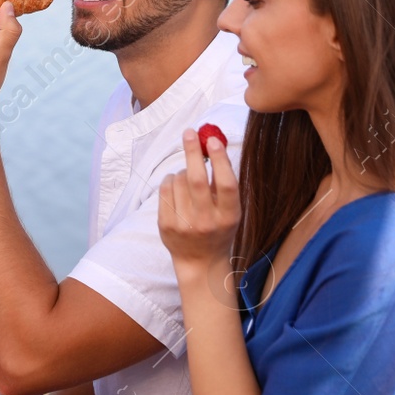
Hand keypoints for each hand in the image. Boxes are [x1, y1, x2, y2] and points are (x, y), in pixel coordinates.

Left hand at [157, 129, 239, 274]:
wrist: (200, 261)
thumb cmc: (218, 227)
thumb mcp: (230, 211)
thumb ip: (223, 184)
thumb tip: (211, 144)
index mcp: (229, 216)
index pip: (226, 184)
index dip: (219, 160)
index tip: (212, 139)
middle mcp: (207, 221)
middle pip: (197, 180)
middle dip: (192, 153)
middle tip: (189, 133)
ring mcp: (184, 224)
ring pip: (178, 181)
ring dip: (181, 170)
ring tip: (187, 177)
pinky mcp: (166, 225)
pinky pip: (164, 191)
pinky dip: (170, 181)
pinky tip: (175, 185)